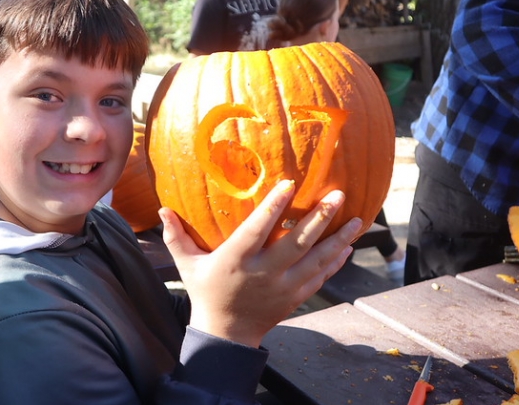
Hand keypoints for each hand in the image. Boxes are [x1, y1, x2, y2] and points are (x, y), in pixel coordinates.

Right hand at [159, 180, 361, 347]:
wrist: (226, 335)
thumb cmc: (206, 293)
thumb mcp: (187, 266)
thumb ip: (176, 238)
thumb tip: (161, 211)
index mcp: (236, 260)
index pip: (258, 229)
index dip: (274, 206)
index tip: (290, 183)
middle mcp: (263, 273)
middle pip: (297, 243)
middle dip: (320, 218)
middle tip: (338, 194)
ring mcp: (283, 288)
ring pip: (316, 260)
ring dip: (339, 238)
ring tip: (357, 218)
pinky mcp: (295, 298)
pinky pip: (320, 278)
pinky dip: (335, 262)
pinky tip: (347, 246)